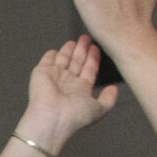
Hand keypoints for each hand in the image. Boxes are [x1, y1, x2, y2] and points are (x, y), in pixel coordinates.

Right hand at [18, 35, 119, 152]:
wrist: (51, 118)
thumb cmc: (74, 117)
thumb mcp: (99, 108)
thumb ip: (109, 99)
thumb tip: (114, 89)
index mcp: (80, 90)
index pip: (88, 70)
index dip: (93, 59)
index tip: (96, 48)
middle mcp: (67, 83)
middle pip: (77, 61)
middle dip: (83, 49)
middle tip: (87, 38)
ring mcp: (54, 77)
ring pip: (64, 58)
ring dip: (70, 49)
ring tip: (77, 39)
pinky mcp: (42, 72)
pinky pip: (47, 59)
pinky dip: (51, 54)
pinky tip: (56, 49)